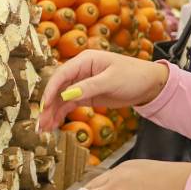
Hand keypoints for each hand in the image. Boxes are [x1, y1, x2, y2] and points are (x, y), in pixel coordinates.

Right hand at [38, 50, 169, 131]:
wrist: (150, 84)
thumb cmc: (133, 76)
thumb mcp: (111, 81)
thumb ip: (89, 87)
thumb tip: (67, 95)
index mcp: (84, 60)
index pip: (61, 75)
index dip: (51, 90)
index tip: (45, 106)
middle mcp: (80, 71)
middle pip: (58, 88)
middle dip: (48, 105)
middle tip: (40, 123)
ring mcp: (82, 83)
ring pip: (62, 98)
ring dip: (52, 112)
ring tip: (44, 129)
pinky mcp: (87, 95)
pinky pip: (70, 104)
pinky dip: (62, 114)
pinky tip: (54, 125)